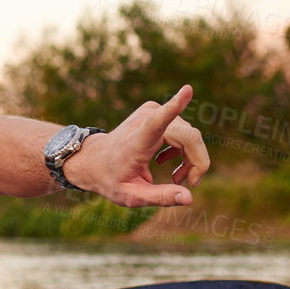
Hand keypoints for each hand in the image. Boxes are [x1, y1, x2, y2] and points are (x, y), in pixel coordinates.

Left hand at [63, 84, 210, 207]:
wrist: (93, 161)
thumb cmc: (111, 180)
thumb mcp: (132, 196)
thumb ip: (160, 197)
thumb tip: (189, 198)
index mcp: (138, 139)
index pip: (158, 120)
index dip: (175, 106)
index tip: (187, 90)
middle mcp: (145, 120)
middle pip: (189, 137)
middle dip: (196, 163)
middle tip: (188, 184)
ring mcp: (150, 111)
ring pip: (190, 135)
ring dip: (189, 159)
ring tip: (175, 178)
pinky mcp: (154, 110)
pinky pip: (184, 130)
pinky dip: (183, 150)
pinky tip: (166, 162)